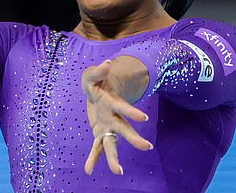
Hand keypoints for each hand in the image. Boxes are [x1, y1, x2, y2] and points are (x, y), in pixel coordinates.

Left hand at [82, 59, 152, 175]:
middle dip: (134, 138)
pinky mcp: (99, 132)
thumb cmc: (97, 82)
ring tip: (118, 171)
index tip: (144, 117)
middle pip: (124, 128)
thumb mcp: (93, 74)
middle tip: (147, 147)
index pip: (123, 107)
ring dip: (113, 156)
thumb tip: (107, 64)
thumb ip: (98, 71)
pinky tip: (88, 170)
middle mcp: (113, 117)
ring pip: (112, 143)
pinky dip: (93, 158)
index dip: (132, 111)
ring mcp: (107, 126)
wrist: (100, 92)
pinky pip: (96, 147)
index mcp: (113, 102)